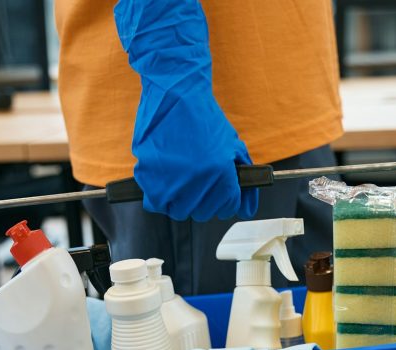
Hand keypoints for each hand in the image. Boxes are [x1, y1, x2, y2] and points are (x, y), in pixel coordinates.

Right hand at [116, 0, 258, 221]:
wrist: (175, 92)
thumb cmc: (203, 117)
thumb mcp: (232, 145)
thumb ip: (242, 176)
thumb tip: (247, 207)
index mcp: (220, 173)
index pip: (226, 208)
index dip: (224, 203)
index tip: (219, 197)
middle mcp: (196, 180)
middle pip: (201, 212)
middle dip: (201, 202)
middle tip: (197, 186)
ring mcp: (170, 179)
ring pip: (176, 210)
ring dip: (178, 200)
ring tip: (179, 182)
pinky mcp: (148, 174)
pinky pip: (154, 200)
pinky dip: (157, 193)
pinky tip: (163, 177)